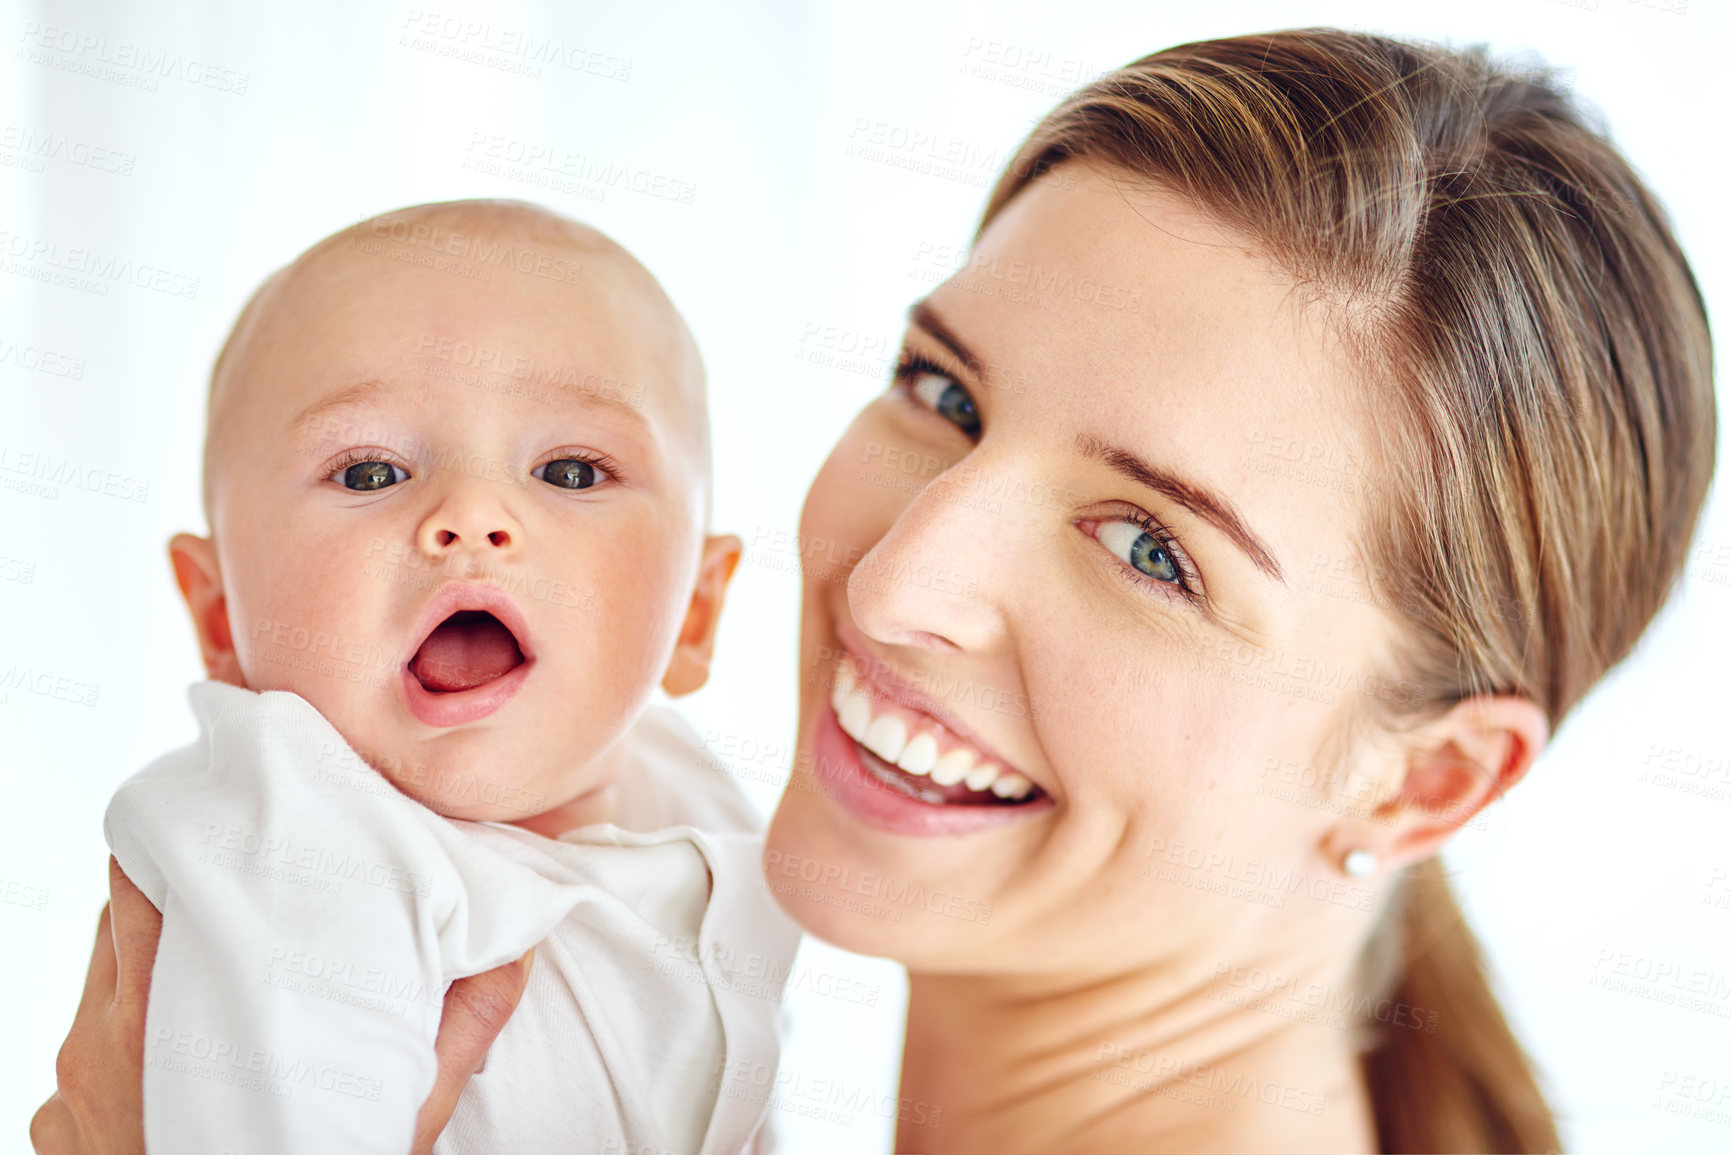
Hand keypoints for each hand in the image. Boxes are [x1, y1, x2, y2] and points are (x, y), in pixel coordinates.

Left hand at [31, 858, 533, 1154]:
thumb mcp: (395, 1115)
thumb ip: (456, 1027)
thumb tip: (514, 949)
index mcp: (180, 1018)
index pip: (150, 877)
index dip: (189, 839)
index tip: (232, 823)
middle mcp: (109, 1039)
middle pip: (124, 915)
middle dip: (184, 891)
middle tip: (241, 880)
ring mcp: (74, 1082)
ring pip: (104, 972)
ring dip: (152, 954)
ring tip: (218, 959)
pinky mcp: (58, 1119)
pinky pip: (83, 1040)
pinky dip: (125, 1026)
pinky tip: (180, 1048)